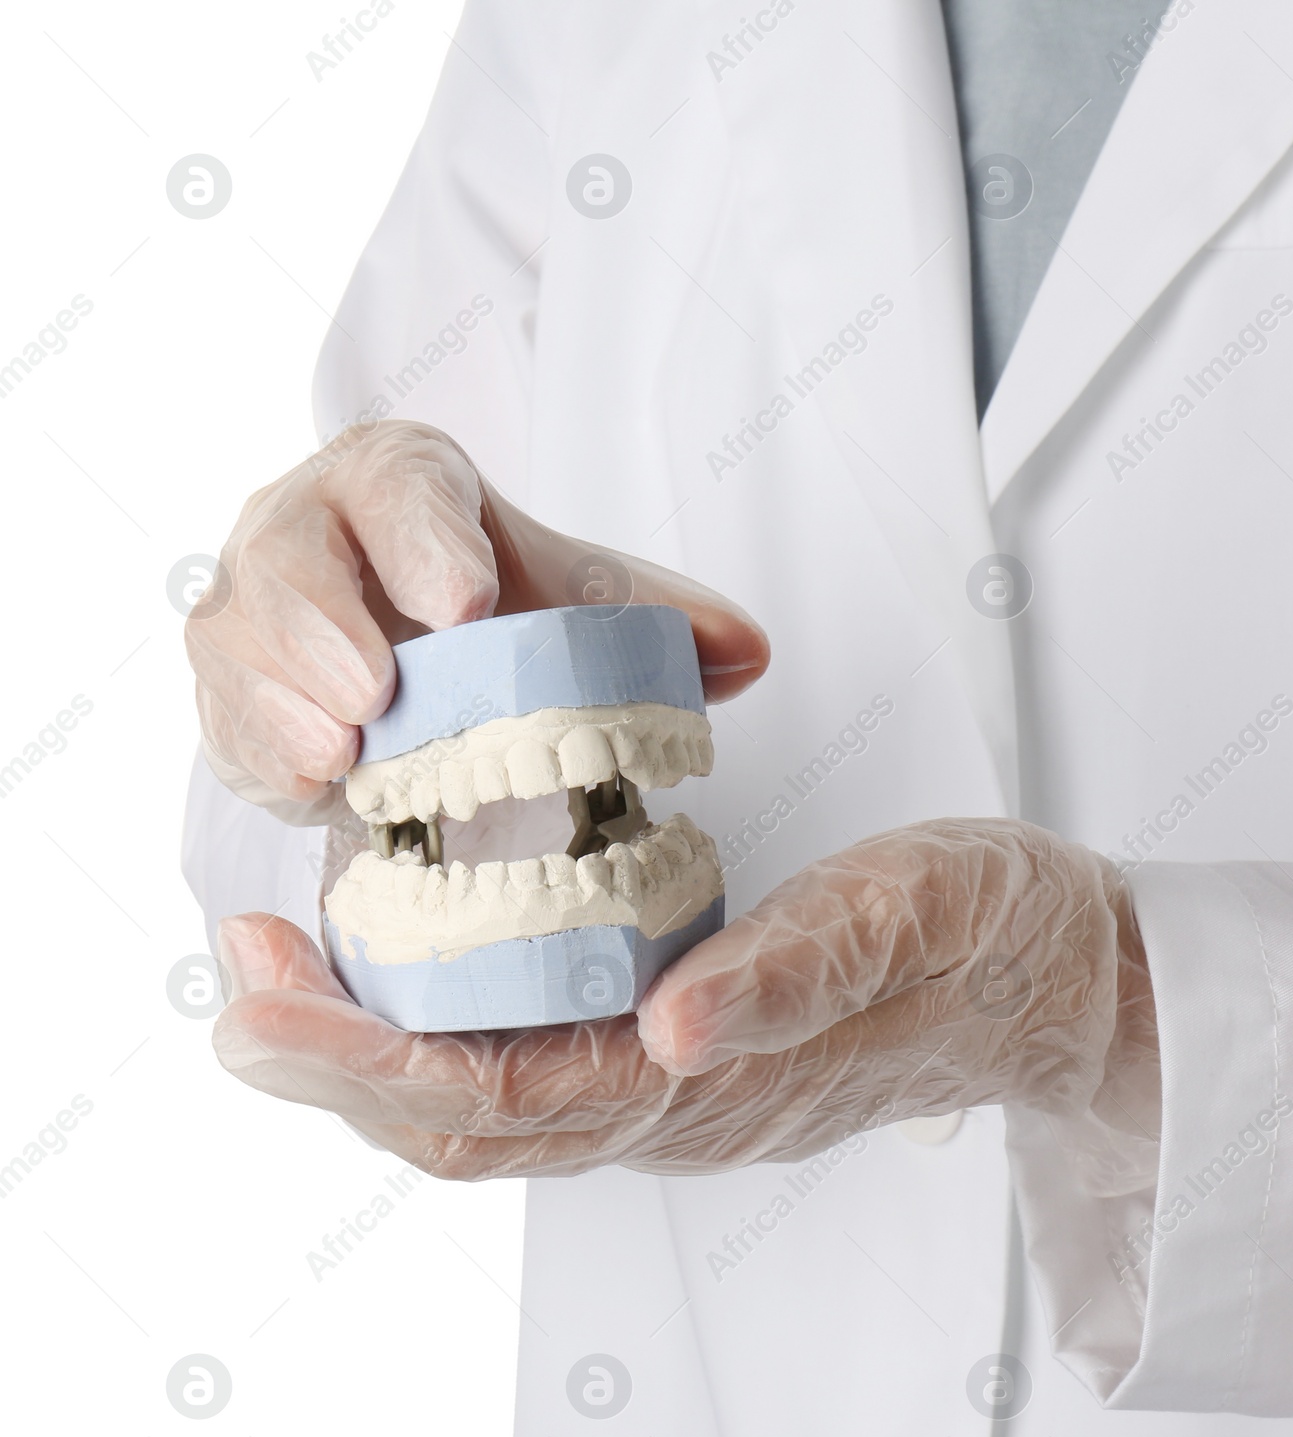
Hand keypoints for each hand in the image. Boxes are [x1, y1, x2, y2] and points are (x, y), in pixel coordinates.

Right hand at [186, 419, 769, 822]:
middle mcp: (304, 524)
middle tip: (377, 691)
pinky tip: (310, 778)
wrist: (412, 652)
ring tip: (343, 748)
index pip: (396, 485)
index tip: (466, 604)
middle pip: (287, 551)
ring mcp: (251, 603)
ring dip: (281, 693)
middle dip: (324, 620)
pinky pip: (220, 706)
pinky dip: (258, 744)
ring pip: (235, 633)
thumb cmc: (494, 609)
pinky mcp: (229, 682)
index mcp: (398, 480)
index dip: (422, 539)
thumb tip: (749, 652)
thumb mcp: (576, 600)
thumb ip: (661, 619)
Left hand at [211, 820, 1157, 1178]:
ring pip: (482, 1105)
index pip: (504, 1099)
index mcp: (716, 1083)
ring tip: (285, 967)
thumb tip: (668, 1021)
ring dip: (367, 1050)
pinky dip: (439, 1026)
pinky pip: (526, 1063)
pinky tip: (408, 956)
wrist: (1051, 982)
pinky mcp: (676, 1053)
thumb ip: (793, 975)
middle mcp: (673, 1107)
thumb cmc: (987, 939)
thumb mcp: (907, 918)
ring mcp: (671, 1090)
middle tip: (236, 972)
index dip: (368, 1061)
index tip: (265, 991)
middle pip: (461, 1125)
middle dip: (329, 1067)